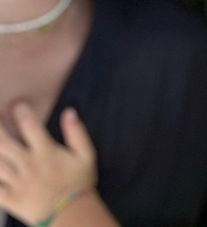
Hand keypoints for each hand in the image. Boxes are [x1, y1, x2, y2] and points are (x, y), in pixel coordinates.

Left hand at [0, 102, 96, 224]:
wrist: (72, 216)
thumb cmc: (79, 182)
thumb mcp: (86, 155)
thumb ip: (76, 132)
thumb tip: (69, 112)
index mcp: (45, 152)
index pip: (29, 125)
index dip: (20, 111)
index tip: (16, 103)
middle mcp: (28, 164)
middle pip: (4, 142)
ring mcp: (17, 182)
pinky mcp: (10, 199)